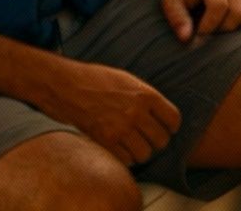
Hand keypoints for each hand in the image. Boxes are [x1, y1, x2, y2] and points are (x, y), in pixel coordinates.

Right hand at [39, 60, 180, 164]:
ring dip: (142, 153)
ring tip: (136, 147)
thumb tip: (159, 113)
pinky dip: (126, 159)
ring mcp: (120, 128)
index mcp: (147, 95)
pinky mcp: (104, 141)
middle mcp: (137, 113)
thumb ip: (146, 97)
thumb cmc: (97, 80)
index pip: (173, 119)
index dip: (171, 127)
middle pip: (161, 139)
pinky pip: (125, 160)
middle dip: (157, 142)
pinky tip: (122, 151)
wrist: (67, 86)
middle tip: (149, 140)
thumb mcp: (129, 81)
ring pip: (145, 154)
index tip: (167, 129)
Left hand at [160, 0, 240, 42]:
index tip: (200, 33)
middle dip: (222, 30)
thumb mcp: (170, 2)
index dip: (210, 25)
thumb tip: (186, 37)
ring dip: (236, 29)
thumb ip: (176, 18)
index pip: (219, 6)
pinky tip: (234, 25)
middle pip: (237, 14)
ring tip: (221, 27)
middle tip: (210, 31)